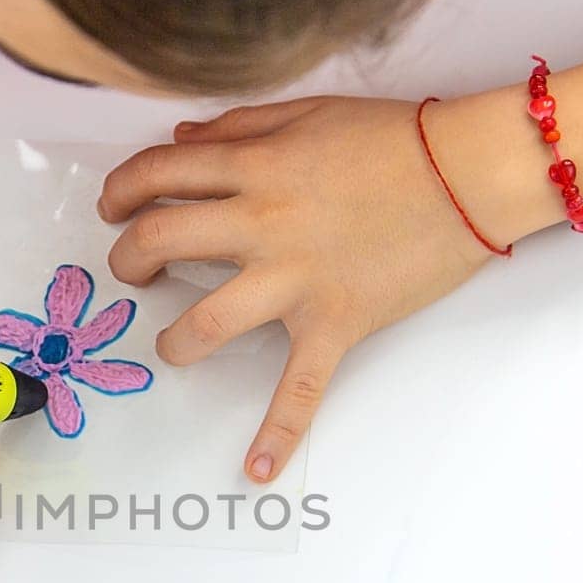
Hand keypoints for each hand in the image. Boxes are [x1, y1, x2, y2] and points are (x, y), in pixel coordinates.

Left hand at [100, 91, 543, 481]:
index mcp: (253, 167)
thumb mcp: (308, 112)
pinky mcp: (332, 323)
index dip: (121, 190)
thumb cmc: (394, 139)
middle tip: (130, 271)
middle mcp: (260, 223)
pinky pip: (301, 388)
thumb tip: (178, 142)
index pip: (157, 175)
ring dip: (172, 340)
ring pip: (204, 321)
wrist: (468, 172)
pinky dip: (279, 432)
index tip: (114, 206)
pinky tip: (258, 470)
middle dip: (128, 259)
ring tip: (168, 346)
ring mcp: (293, 280)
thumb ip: (237, 128)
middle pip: (160, 241)